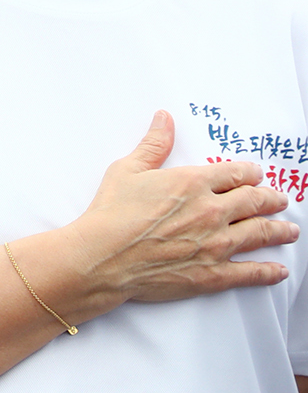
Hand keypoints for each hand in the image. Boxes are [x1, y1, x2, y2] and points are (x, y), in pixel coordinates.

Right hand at [69, 111, 296, 305]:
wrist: (105, 255)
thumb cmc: (112, 213)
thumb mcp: (128, 169)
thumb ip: (153, 144)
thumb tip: (164, 119)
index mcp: (193, 183)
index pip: (235, 174)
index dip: (250, 173)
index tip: (256, 175)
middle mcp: (212, 211)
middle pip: (254, 202)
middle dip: (271, 199)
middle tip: (279, 199)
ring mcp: (216, 244)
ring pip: (260, 233)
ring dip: (279, 230)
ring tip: (290, 230)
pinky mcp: (213, 273)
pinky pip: (250, 272)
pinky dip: (268, 271)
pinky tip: (277, 270)